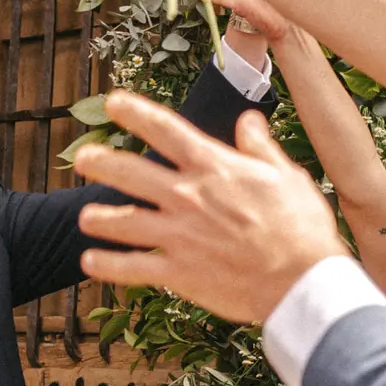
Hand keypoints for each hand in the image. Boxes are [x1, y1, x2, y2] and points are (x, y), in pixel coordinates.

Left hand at [72, 99, 345, 322]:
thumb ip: (260, 148)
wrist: (303, 282)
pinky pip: (131, 267)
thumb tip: (249, 120)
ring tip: (85, 218)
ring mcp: (178, 234)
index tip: (112, 102)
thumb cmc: (302, 228)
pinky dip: (107, 266)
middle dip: (100, 163)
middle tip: (82, 159)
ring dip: (98, 218)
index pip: (165, 129)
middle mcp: (188, 196)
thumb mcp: (287, 176)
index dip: (135, 112)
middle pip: (129, 172)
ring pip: (122, 221)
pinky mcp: (177, 272)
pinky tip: (90, 262)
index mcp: (214, 168)